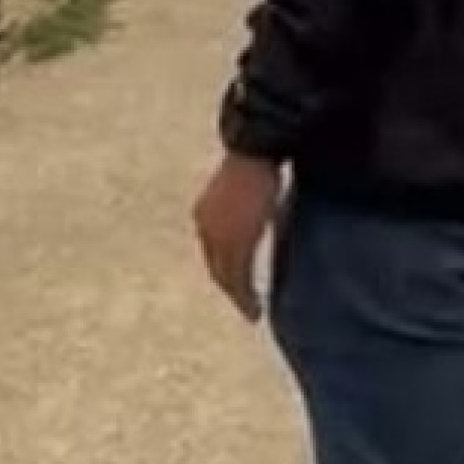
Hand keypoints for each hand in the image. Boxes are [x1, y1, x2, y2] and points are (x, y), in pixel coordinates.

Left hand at [193, 153, 283, 322]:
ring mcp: (218, 236)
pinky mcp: (234, 243)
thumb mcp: (244, 189)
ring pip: (225, 277)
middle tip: (246, 306)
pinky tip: (254, 310)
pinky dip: (245, 297)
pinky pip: (237, 279)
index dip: (226, 269)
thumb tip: (258, 214)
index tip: (239, 284)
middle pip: (216, 268)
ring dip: (239, 297)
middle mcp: (205, 227)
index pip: (213, 251)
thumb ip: (245, 208)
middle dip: (231, 288)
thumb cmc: (254, 161)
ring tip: (252, 312)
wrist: (255, 150)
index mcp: (205, 214)